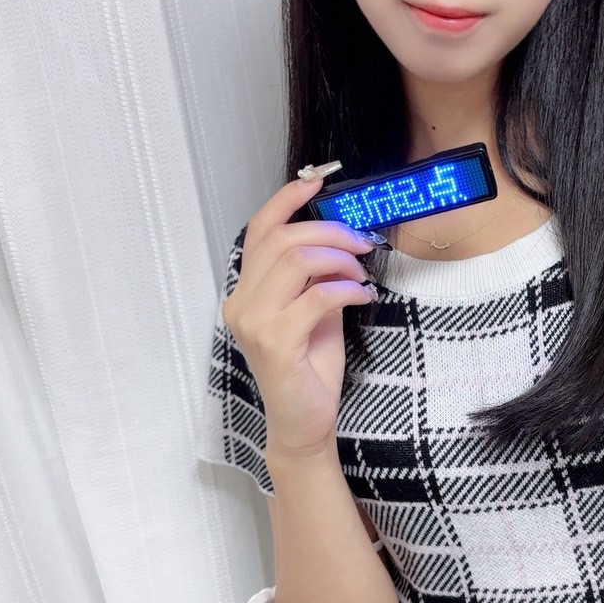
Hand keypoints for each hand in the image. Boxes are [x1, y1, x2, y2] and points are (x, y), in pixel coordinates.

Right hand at [221, 175, 376, 459]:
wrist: (304, 422)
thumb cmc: (308, 367)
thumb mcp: (314, 310)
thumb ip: (316, 275)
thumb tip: (342, 236)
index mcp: (246, 291)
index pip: (258, 231)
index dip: (286, 200)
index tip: (318, 181)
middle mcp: (241, 302)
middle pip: (282, 239)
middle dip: (330, 231)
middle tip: (362, 242)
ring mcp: (254, 322)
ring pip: (297, 261)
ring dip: (339, 259)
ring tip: (360, 273)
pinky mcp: (276, 342)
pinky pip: (317, 296)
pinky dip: (346, 288)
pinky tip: (362, 296)